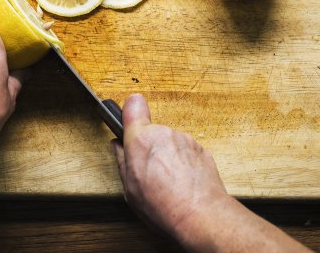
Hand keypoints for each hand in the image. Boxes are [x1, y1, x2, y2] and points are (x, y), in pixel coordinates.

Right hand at [112, 94, 312, 252]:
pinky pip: (185, 152)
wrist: (200, 215)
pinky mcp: (201, 148)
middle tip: (149, 172)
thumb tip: (118, 146)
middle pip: (152, 131)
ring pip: (170, 143)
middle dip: (150, 147)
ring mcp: (185, 139)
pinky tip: (182, 183)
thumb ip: (122, 161)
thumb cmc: (164, 206)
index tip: (129, 122)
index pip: (134, 105)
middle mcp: (164, 133)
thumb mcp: (130, 189)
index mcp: (141, 140)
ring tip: (168, 182)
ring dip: (168, 156)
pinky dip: (183, 163)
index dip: (131, 111)